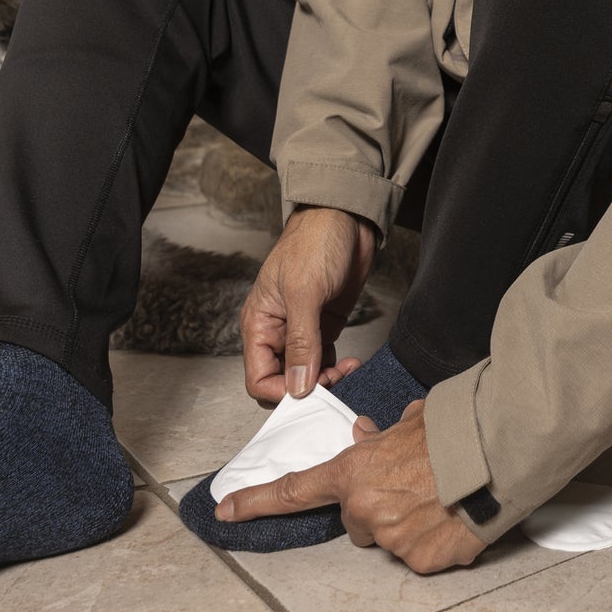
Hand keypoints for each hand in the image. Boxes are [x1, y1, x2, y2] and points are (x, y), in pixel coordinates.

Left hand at [216, 401, 486, 573]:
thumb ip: (379, 436)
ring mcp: (393, 540)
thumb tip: (365, 435)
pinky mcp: (422, 562)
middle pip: (356, 519)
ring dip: (406, 523)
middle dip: (377, 506)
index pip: (295, 489)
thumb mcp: (408, 420)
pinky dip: (432, 540)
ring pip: (388, 538)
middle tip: (411, 484)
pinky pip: (418, 555)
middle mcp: (366, 510)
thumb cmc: (454, 429)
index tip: (226, 510)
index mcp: (355, 471)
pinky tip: (451, 515)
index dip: (256, 501)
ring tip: (440, 495)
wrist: (497, 452)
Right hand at [240, 205, 375, 401]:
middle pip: (284, 381)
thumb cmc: (315, 242)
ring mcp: (303, 330)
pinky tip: (352, 363)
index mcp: (260, 323)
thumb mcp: (304, 291)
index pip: (258, 378)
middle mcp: (278, 331)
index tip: (309, 393)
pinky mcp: (325, 325)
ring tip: (348, 370)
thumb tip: (297, 386)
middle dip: (308, 388)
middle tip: (335, 380)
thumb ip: (300, 341)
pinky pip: (326, 360)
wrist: (346, 218)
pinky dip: (338, 368)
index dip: (280, 393)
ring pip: (307, 375)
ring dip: (328, 381)